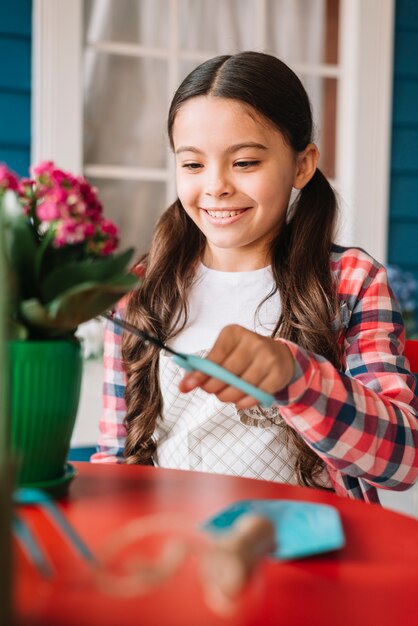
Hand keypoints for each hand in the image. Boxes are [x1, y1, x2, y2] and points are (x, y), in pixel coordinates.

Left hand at [178, 325, 294, 407]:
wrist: (279, 355)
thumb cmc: (245, 355)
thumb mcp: (226, 353)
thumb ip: (206, 367)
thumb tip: (185, 384)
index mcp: (234, 333)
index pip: (214, 356)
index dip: (200, 373)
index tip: (187, 386)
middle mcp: (253, 342)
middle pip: (227, 372)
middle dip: (213, 387)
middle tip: (209, 391)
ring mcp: (267, 357)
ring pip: (242, 385)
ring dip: (228, 396)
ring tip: (224, 396)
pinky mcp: (278, 373)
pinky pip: (256, 394)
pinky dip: (244, 402)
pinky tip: (239, 401)